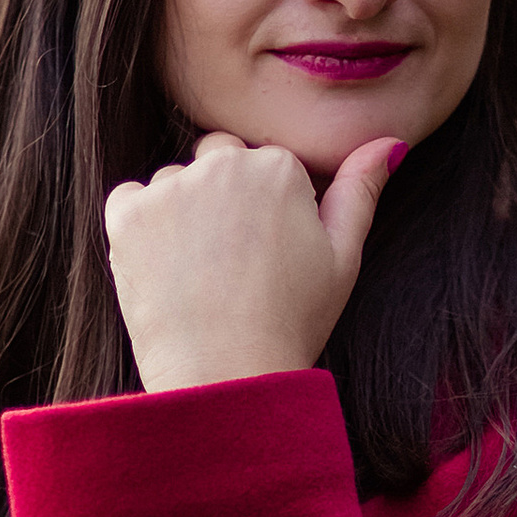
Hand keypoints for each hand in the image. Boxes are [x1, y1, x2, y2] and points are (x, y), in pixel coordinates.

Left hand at [105, 129, 401, 394]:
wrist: (227, 374)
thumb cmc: (292, 321)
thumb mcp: (344, 257)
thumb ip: (360, 191)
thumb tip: (389, 142)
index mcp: (279, 167)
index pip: (264, 162)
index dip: (266, 209)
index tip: (266, 252)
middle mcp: (223, 164)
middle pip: (217, 159)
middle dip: (222, 196)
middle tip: (232, 261)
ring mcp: (171, 187)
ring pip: (175, 181)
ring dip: (181, 212)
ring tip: (200, 273)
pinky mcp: (127, 214)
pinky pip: (130, 200)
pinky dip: (141, 227)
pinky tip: (167, 269)